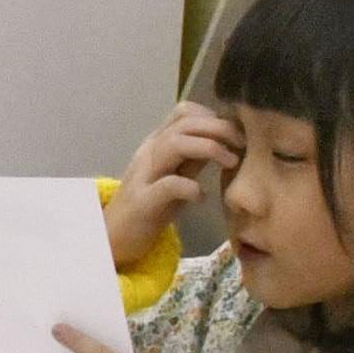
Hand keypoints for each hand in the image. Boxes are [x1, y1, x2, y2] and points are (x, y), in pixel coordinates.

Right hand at [112, 102, 240, 268]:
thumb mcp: (175, 176)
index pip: (183, 112)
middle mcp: (148, 154)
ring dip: (210, 147)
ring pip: (175, 144)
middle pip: (184, 123)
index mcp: (156, 145)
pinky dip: (191, 186)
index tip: (234, 134)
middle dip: (219, 128)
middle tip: (242, 145)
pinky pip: (168, 185)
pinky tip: (202, 196)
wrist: (111, 239)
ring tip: (230, 162)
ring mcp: (143, 176)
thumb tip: (226, 141)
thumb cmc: (147, 208)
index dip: (213, 117)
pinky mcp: (143, 202)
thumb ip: (194, 158)